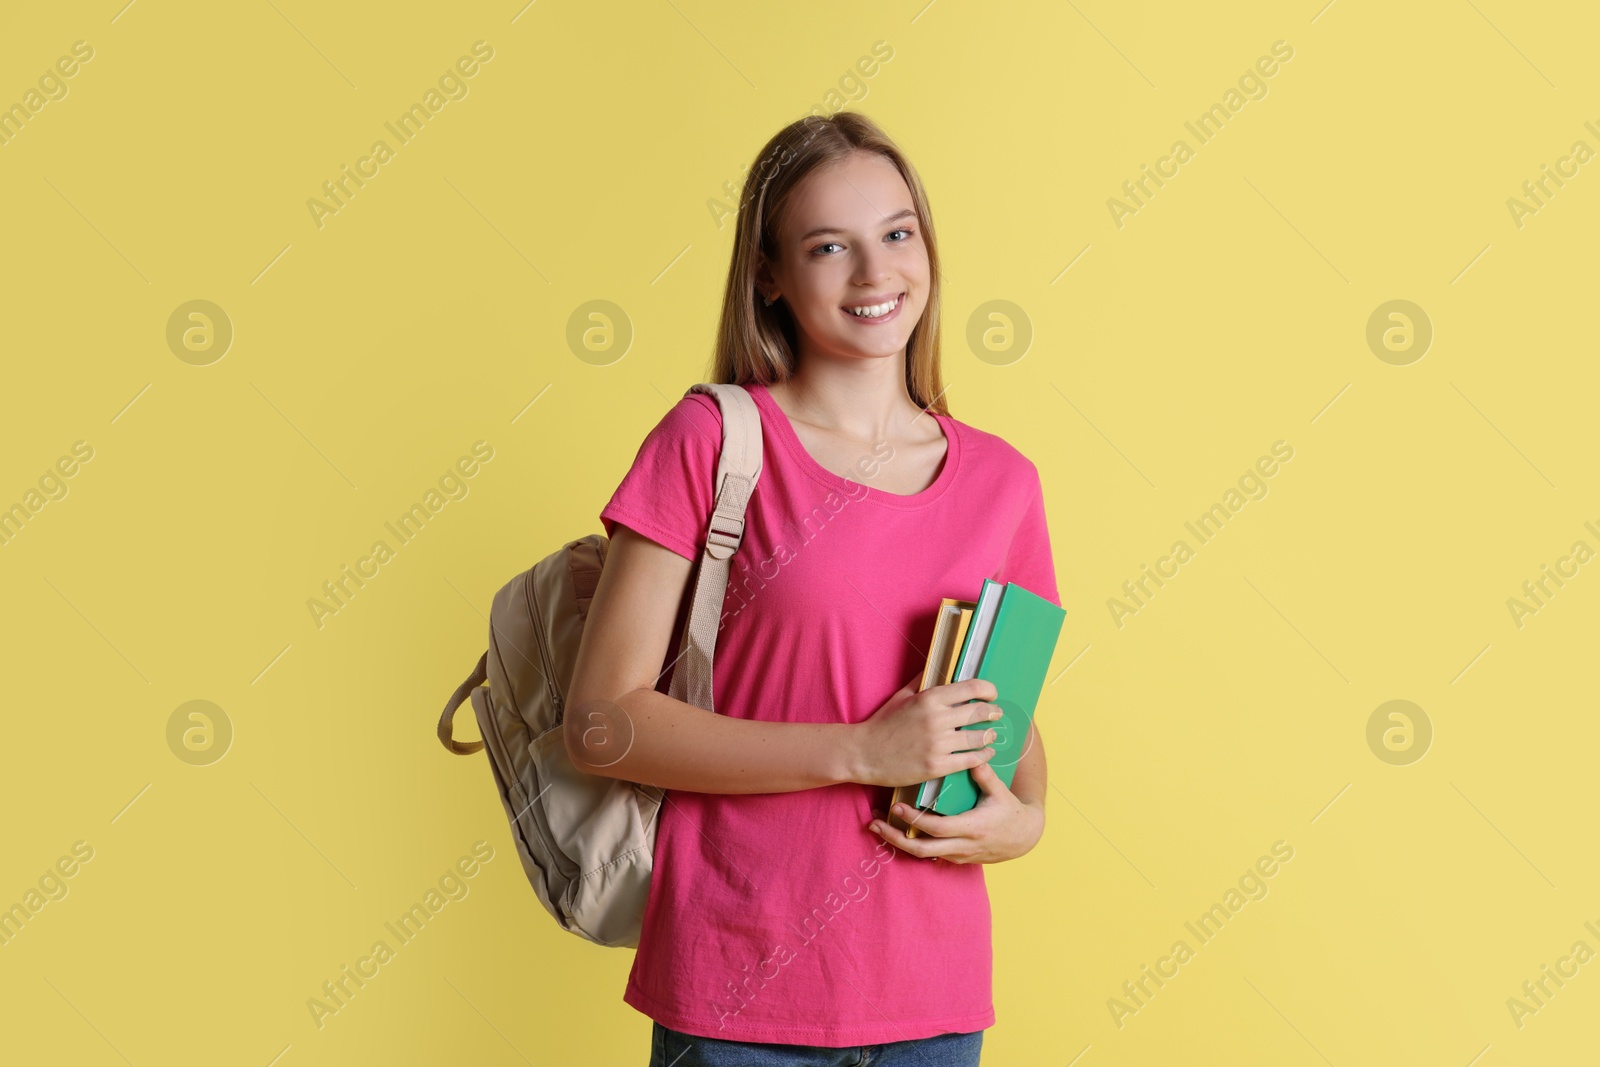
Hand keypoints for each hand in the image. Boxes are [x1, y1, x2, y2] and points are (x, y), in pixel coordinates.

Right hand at [848, 675, 1004, 788]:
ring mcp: (938, 744)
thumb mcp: (901, 696)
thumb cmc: (883, 724)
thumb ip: (922, 682)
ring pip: (979, 737)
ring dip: (990, 735)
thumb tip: (936, 668)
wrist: (865, 753)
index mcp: (929, 699)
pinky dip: (983, 756)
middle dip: (993, 712)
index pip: (971, 688)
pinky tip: (986, 753)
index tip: (992, 694)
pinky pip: (970, 759)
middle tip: (996, 714)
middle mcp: (937, 719)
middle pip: (980, 712)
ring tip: (991, 734)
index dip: (988, 690)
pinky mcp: (937, 766)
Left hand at [867, 760, 1044, 863]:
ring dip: (899, 842)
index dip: (915, 819)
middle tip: (875, 823)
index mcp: (972, 828)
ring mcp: (959, 855)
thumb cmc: (1011, 811)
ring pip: (923, 854)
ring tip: (879, 827)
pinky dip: (912, 844)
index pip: (937, 828)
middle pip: (922, 848)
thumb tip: (973, 755)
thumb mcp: (1000, 792)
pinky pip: (930, 854)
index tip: (896, 807)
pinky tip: (897, 832)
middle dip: (896, 837)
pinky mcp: (957, 858)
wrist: (1024, 838)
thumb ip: (985, 775)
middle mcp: (963, 846)